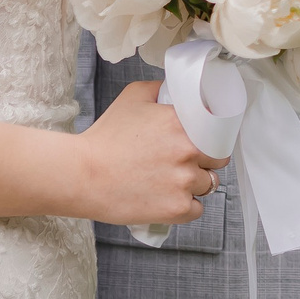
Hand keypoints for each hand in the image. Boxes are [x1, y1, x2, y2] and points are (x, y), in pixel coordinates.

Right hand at [74, 81, 229, 226]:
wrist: (82, 175)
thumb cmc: (104, 139)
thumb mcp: (132, 98)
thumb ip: (160, 89)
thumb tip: (177, 90)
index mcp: (181, 123)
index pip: (217, 132)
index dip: (211, 139)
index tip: (203, 144)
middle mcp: (188, 151)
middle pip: (217, 161)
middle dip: (204, 162)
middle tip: (182, 163)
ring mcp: (184, 182)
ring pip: (207, 185)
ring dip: (194, 185)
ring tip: (170, 182)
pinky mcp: (177, 208)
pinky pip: (196, 209)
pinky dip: (185, 207)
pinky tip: (167, 199)